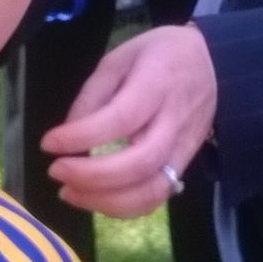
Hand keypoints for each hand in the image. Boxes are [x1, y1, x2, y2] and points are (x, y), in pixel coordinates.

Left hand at [42, 26, 217, 218]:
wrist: (213, 63)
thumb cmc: (161, 54)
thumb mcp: (121, 57)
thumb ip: (93, 94)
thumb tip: (68, 133)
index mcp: (158, 84)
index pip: (120, 119)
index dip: (81, 136)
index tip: (49, 143)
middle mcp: (175, 122)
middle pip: (138, 164)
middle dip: (91, 176)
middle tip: (56, 170)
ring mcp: (184, 149)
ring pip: (151, 191)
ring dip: (105, 201)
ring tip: (69, 192)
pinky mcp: (185, 166)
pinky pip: (156, 197)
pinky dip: (123, 207)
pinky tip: (95, 198)